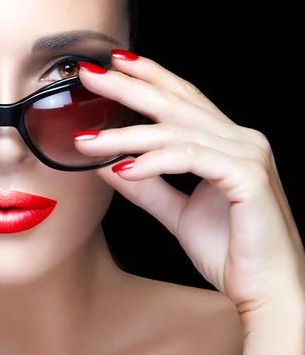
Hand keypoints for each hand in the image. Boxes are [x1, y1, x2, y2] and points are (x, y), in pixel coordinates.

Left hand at [75, 52, 304, 315]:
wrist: (265, 289)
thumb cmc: (230, 250)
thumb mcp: (177, 213)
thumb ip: (147, 187)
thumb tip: (109, 165)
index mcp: (226, 143)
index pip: (182, 99)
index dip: (149, 77)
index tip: (114, 64)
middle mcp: (239, 140)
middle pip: (174, 103)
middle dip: (128, 86)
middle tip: (90, 76)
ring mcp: (246, 155)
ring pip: (175, 132)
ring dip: (126, 135)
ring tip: (88, 140)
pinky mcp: (248, 177)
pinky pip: (191, 159)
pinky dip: (155, 162)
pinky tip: (125, 167)